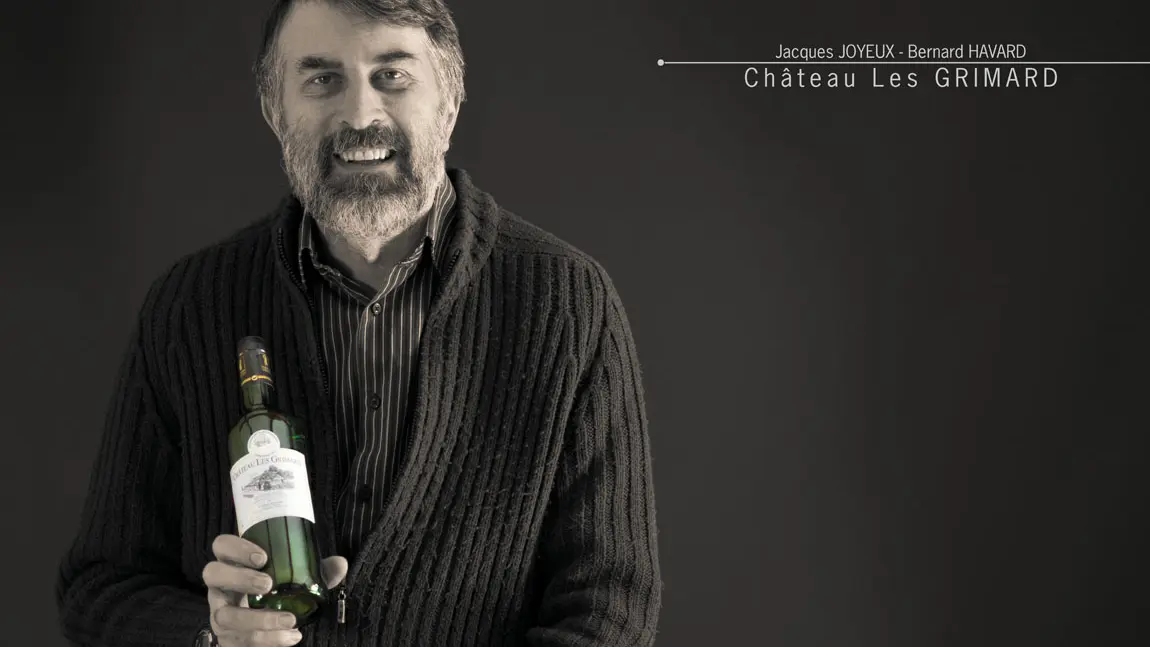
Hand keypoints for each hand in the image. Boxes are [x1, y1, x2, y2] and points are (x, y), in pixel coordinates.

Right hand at [202, 534, 347, 646]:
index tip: (263, 557)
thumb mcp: (297, 579)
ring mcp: (220, 612)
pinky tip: (290, 637)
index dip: (236, 548)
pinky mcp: (225, 638)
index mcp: (234, 563)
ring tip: (290, 621)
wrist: (266, 629)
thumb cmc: (279, 593)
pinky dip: (268, 640)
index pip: (221, 546)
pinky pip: (237, 642)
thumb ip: (317, 570)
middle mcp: (221, 586)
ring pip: (224, 615)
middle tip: (268, 584)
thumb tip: (340, 564)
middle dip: (240, 578)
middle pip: (212, 573)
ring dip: (259, 619)